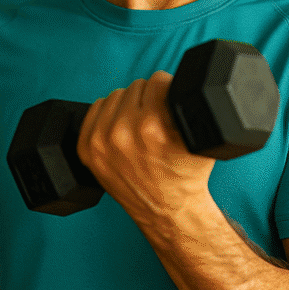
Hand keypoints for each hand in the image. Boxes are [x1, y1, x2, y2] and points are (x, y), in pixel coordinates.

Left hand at [76, 71, 214, 224]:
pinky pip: (96, 108)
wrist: (168, 210)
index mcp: (154, 127)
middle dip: (150, 98)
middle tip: (158, 116)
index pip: (158, 79)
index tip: (170, 99)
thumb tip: (178, 83)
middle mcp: (123, 133)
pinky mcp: (88, 151)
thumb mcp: (199, 139)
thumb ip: (190, 107)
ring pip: (117, 95)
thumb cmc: (185, 175)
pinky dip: (109, 113)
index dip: (168, 88)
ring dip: (129, 104)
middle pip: (137, 86)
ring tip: (141, 123)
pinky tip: (122, 126)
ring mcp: (102, 143)